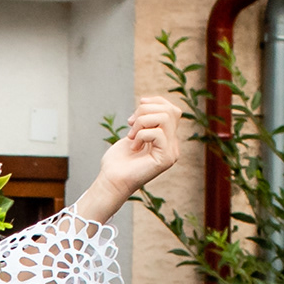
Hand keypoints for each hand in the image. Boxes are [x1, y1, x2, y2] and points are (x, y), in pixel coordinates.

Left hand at [69, 96, 182, 223]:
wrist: (111, 182)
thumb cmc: (118, 161)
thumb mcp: (133, 132)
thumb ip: (144, 119)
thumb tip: (146, 101)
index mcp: (167, 139)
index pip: (172, 110)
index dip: (155, 102)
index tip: (136, 110)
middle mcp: (173, 145)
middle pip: (169, 110)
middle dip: (145, 111)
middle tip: (130, 125)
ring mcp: (171, 153)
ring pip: (164, 118)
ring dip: (142, 122)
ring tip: (131, 136)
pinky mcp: (166, 159)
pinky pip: (157, 133)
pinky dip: (140, 135)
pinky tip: (133, 147)